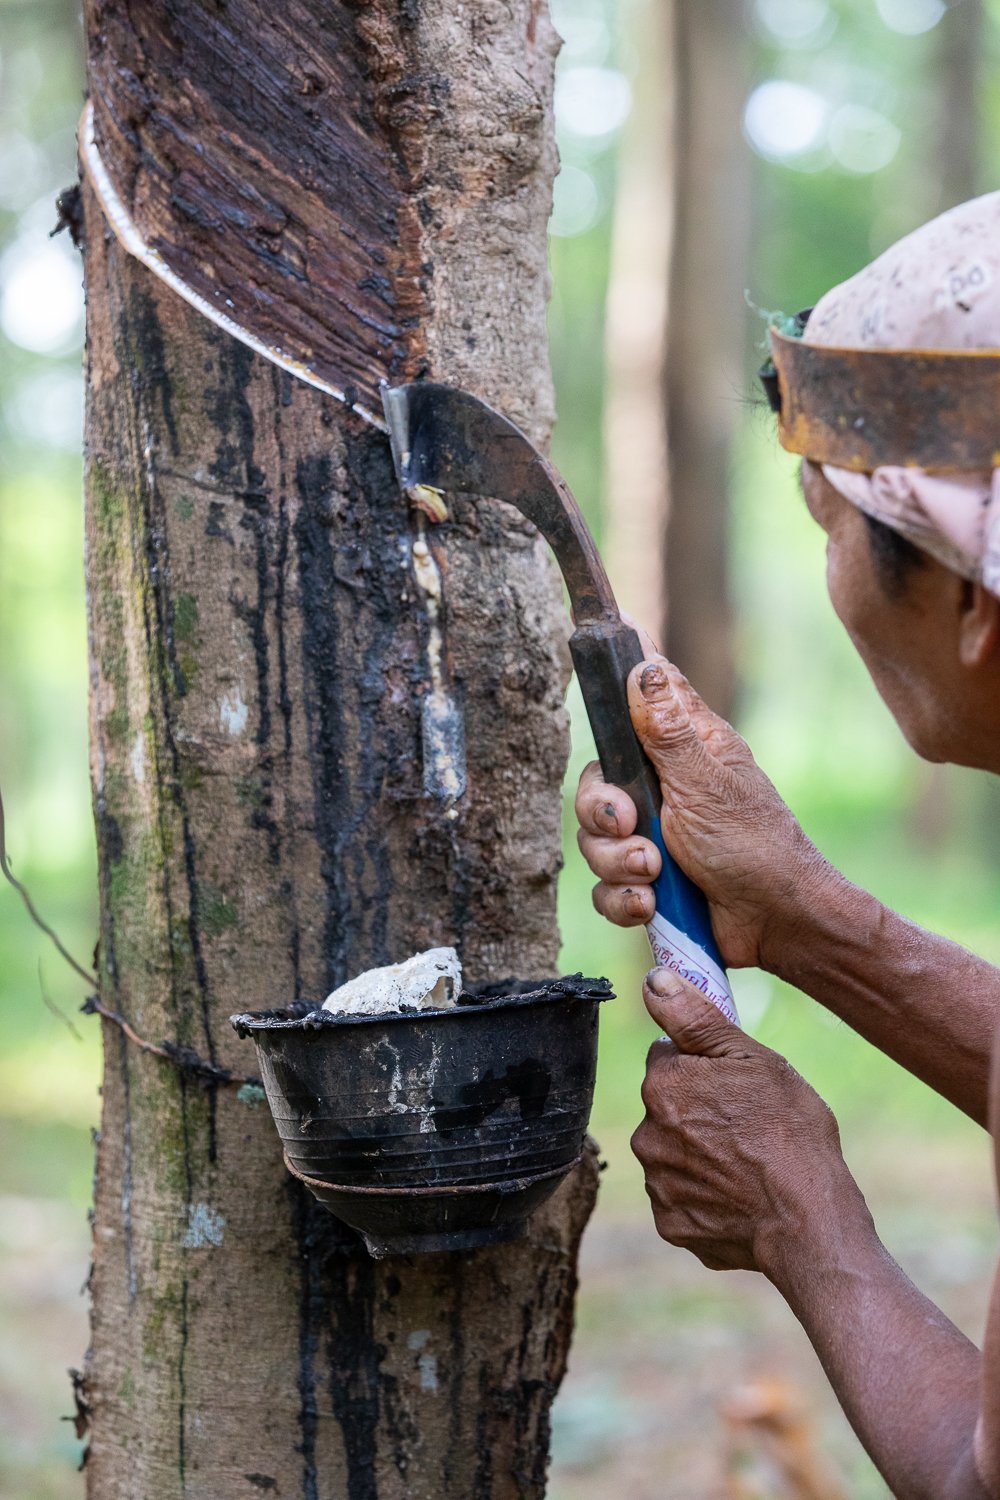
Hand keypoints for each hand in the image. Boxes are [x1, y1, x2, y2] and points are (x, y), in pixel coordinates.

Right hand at [575, 654, 832, 969]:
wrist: (776, 924)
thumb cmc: (755, 847)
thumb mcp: (706, 785)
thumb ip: (667, 733)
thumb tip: (644, 667)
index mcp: (685, 750)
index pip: (642, 702)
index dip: (616, 692)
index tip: (601, 685)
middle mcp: (663, 790)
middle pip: (598, 785)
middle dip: (603, 813)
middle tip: (628, 825)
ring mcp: (653, 838)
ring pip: (595, 841)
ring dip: (618, 863)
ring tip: (654, 874)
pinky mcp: (647, 882)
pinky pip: (606, 887)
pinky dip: (624, 898)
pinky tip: (651, 903)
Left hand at [631, 969, 864, 1276]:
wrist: (807, 1223)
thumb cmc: (789, 1132)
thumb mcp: (752, 1059)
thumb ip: (696, 1018)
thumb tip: (653, 981)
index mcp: (662, 1085)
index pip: (668, 1058)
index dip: (704, 1067)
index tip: (735, 1085)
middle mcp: (647, 1133)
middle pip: (668, 1107)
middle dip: (698, 1111)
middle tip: (748, 1126)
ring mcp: (657, 1184)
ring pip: (674, 1153)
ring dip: (700, 1154)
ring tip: (749, 1164)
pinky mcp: (670, 1225)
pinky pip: (683, 1199)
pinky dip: (705, 1197)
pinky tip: (741, 1197)